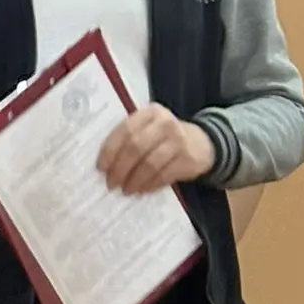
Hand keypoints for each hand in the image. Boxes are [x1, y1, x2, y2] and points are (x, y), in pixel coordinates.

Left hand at [99, 106, 214, 194]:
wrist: (202, 143)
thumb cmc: (165, 138)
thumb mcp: (149, 129)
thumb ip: (130, 138)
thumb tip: (106, 165)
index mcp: (150, 113)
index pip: (125, 131)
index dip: (110, 151)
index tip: (101, 168)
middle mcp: (165, 123)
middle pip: (136, 147)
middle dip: (120, 168)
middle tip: (111, 183)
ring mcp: (178, 141)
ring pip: (149, 163)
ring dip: (134, 180)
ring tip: (126, 190)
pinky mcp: (188, 159)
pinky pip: (164, 175)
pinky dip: (150, 185)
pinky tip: (142, 190)